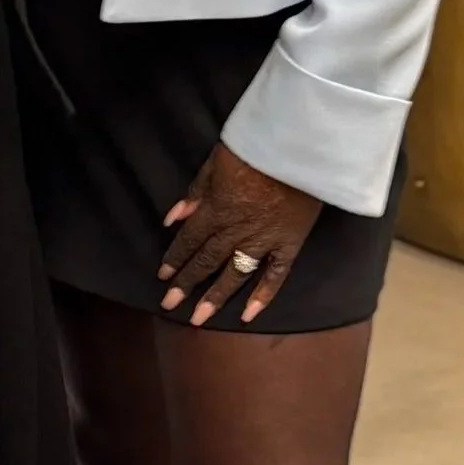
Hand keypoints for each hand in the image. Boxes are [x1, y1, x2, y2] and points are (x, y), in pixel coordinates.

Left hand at [158, 143, 321, 326]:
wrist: (301, 145)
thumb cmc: (256, 146)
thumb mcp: (217, 161)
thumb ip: (196, 192)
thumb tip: (174, 218)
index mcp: (217, 210)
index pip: (190, 240)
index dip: (175, 259)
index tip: (163, 277)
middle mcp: (236, 231)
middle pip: (207, 261)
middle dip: (187, 284)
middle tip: (169, 305)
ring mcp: (264, 241)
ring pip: (235, 274)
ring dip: (216, 297)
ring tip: (199, 319)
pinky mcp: (290, 244)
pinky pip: (275, 275)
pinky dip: (262, 296)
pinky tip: (247, 316)